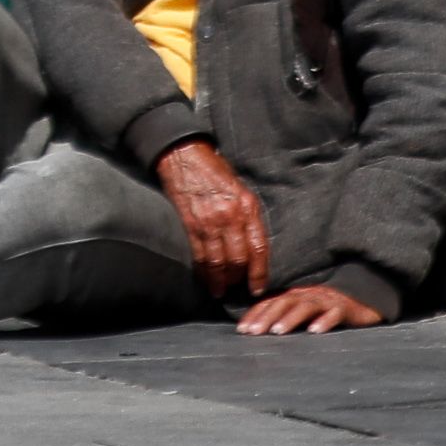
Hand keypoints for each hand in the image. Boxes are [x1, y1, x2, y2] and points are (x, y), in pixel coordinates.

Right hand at [154, 139, 271, 300]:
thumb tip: (252, 244)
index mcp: (248, 206)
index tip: (258, 287)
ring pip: (218, 261)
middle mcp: (231, 216)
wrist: (185, 155)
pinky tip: (204, 278)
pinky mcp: (191, 224)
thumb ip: (247, 215)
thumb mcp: (241, 189)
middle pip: (239, 258)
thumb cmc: (215, 170)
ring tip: (219, 290)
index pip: (259, 247)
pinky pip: (199, 254)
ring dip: (219, 280)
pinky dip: (202, 270)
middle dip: (238, 279)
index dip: (259, 272)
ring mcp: (210, 221)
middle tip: (237, 290)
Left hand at [236, 284, 383, 335]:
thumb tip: (259, 334)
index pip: (270, 303)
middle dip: (266, 317)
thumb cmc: (327, 312)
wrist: (363, 303)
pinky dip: (324, 321)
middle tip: (253, 332)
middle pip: (283, 303)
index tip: (242, 330)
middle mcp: (307, 295)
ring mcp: (326, 300)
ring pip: (306, 306)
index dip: (255, 314)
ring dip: (290, 318)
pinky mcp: (345, 308)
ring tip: (277, 331)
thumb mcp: (304, 315)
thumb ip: (285, 320)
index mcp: (295, 297)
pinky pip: (334, 313)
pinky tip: (315, 332)